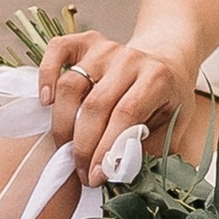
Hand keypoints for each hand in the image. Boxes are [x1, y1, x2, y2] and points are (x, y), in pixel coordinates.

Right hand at [37, 30, 189, 180]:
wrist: (167, 62)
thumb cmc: (167, 100)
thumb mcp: (172, 126)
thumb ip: (148, 148)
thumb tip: (118, 173)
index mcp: (157, 77)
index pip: (126, 114)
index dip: (107, 148)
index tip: (96, 176)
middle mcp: (130, 58)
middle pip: (95, 105)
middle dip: (84, 146)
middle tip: (81, 173)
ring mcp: (106, 48)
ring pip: (71, 84)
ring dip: (63, 124)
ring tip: (66, 150)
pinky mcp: (86, 41)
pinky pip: (57, 50)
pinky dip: (46, 74)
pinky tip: (46, 102)